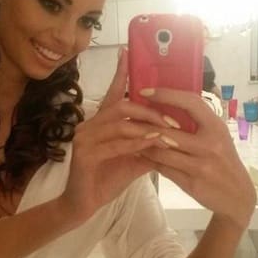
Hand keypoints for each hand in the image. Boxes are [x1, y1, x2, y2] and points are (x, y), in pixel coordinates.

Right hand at [60, 49, 169, 221]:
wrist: (83, 205)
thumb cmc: (106, 180)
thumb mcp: (133, 159)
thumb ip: (149, 145)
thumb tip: (174, 134)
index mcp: (100, 123)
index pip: (113, 93)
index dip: (121, 72)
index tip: (128, 51)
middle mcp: (89, 125)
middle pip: (122, 105)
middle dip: (150, 110)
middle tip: (173, 120)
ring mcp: (84, 139)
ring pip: (120, 123)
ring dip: (147, 128)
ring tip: (169, 134)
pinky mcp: (83, 155)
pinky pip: (115, 144)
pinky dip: (136, 143)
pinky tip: (152, 145)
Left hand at [139, 88, 256, 229]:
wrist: (236, 195)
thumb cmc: (222, 160)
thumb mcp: (217, 136)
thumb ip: (197, 123)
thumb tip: (166, 105)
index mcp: (216, 127)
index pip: (190, 103)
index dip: (166, 95)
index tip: (145, 91)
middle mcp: (210, 144)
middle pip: (169, 130)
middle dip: (145, 124)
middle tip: (127, 116)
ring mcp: (200, 165)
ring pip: (161, 150)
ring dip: (142, 143)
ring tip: (127, 135)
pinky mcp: (191, 182)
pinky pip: (163, 168)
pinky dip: (148, 160)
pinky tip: (138, 153)